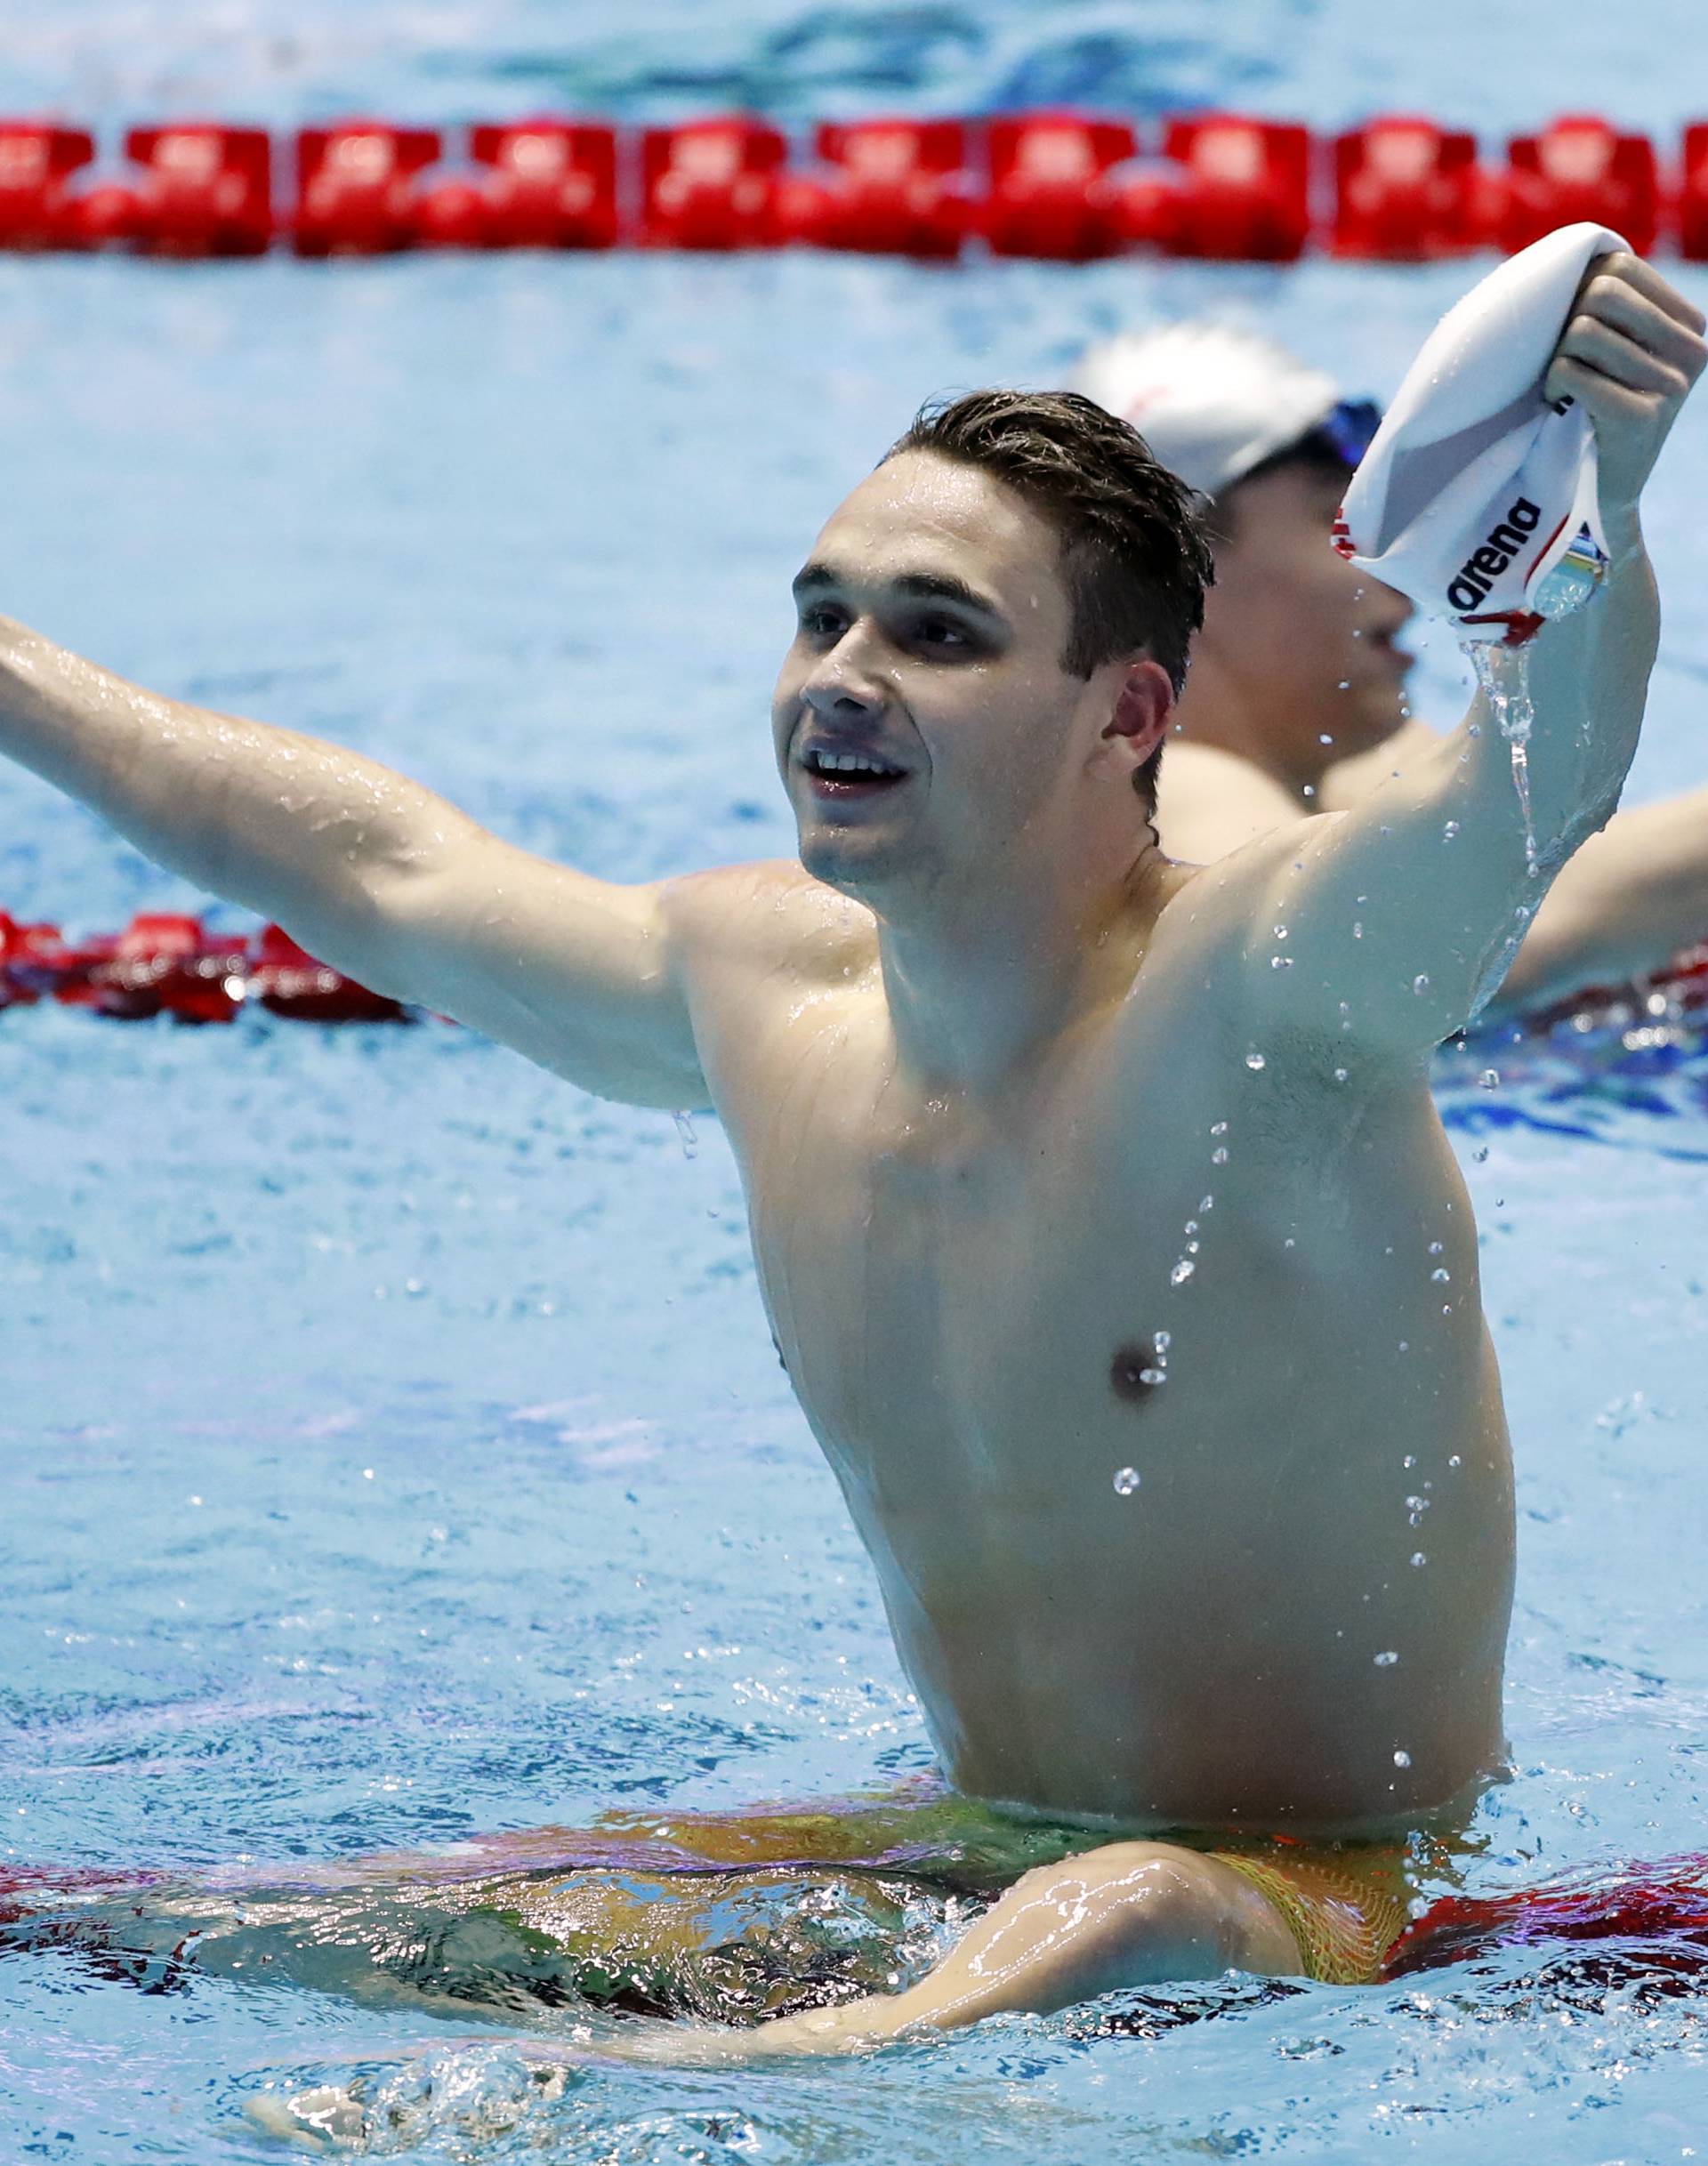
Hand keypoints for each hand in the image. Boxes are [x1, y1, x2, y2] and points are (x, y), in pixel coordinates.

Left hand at [1544, 252, 1707, 522]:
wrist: (1604, 489)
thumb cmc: (1596, 407)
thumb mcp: (1617, 346)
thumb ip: (1611, 301)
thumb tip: (1584, 252)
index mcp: (1691, 323)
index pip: (1620, 267)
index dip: (1579, 291)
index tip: (1573, 327)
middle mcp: (1692, 349)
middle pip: (1602, 292)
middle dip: (1566, 323)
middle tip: (1563, 359)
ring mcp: (1672, 383)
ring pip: (1582, 331)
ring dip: (1555, 360)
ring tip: (1563, 386)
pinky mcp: (1641, 416)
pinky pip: (1570, 371)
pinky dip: (1552, 386)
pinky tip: (1561, 405)